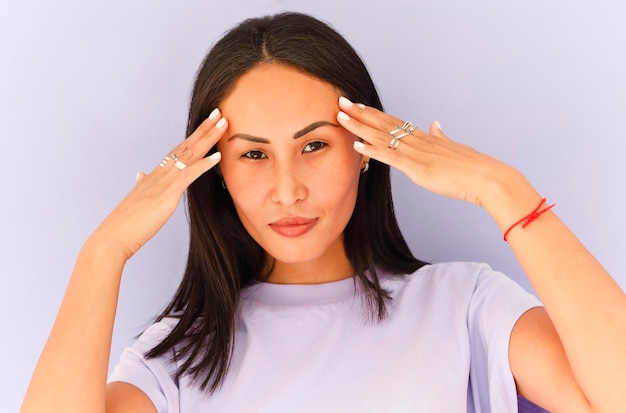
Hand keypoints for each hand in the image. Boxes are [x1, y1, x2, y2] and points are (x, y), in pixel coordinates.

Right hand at [92, 110, 226, 259]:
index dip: (192, 137)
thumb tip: (140, 175)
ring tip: (223, 123)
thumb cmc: (126, 224)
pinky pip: (188, 175)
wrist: (113, 238)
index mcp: (154, 175)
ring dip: (208, 138)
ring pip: (189, 155)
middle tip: (218, 112)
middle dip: (204, 129)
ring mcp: (162, 183)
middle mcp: (159, 174)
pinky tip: (217, 156)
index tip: (205, 124)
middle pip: (185, 146)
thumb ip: (142, 185)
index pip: (177, 151)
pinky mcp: (166, 196)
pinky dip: (204, 164)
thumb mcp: (137, 200)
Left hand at [336, 97, 515, 206]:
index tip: (357, 105)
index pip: (393, 121)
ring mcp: (415, 153)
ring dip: (359, 126)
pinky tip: (357, 145)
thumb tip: (436, 125)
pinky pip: (389, 156)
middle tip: (340, 102)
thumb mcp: (453, 147)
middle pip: (383, 122)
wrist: (487, 178)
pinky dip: (372, 150)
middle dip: (359, 113)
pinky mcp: (416, 167)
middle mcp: (417, 140)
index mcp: (424, 137)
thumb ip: (441, 136)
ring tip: (340, 117)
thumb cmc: (472, 168)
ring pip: (382, 135)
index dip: (373, 113)